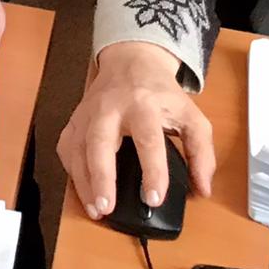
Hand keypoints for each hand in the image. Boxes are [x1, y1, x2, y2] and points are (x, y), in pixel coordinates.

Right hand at [57, 41, 214, 220]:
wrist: (130, 59)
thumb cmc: (161, 92)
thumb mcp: (191, 116)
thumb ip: (201, 153)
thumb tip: (202, 188)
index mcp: (144, 105)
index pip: (148, 140)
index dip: (152, 171)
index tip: (154, 198)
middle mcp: (112, 107)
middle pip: (100, 141)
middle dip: (101, 175)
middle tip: (106, 206)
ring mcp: (89, 111)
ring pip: (78, 145)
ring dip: (83, 179)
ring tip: (95, 208)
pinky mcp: (76, 116)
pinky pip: (66, 144)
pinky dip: (70, 168)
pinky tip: (81, 187)